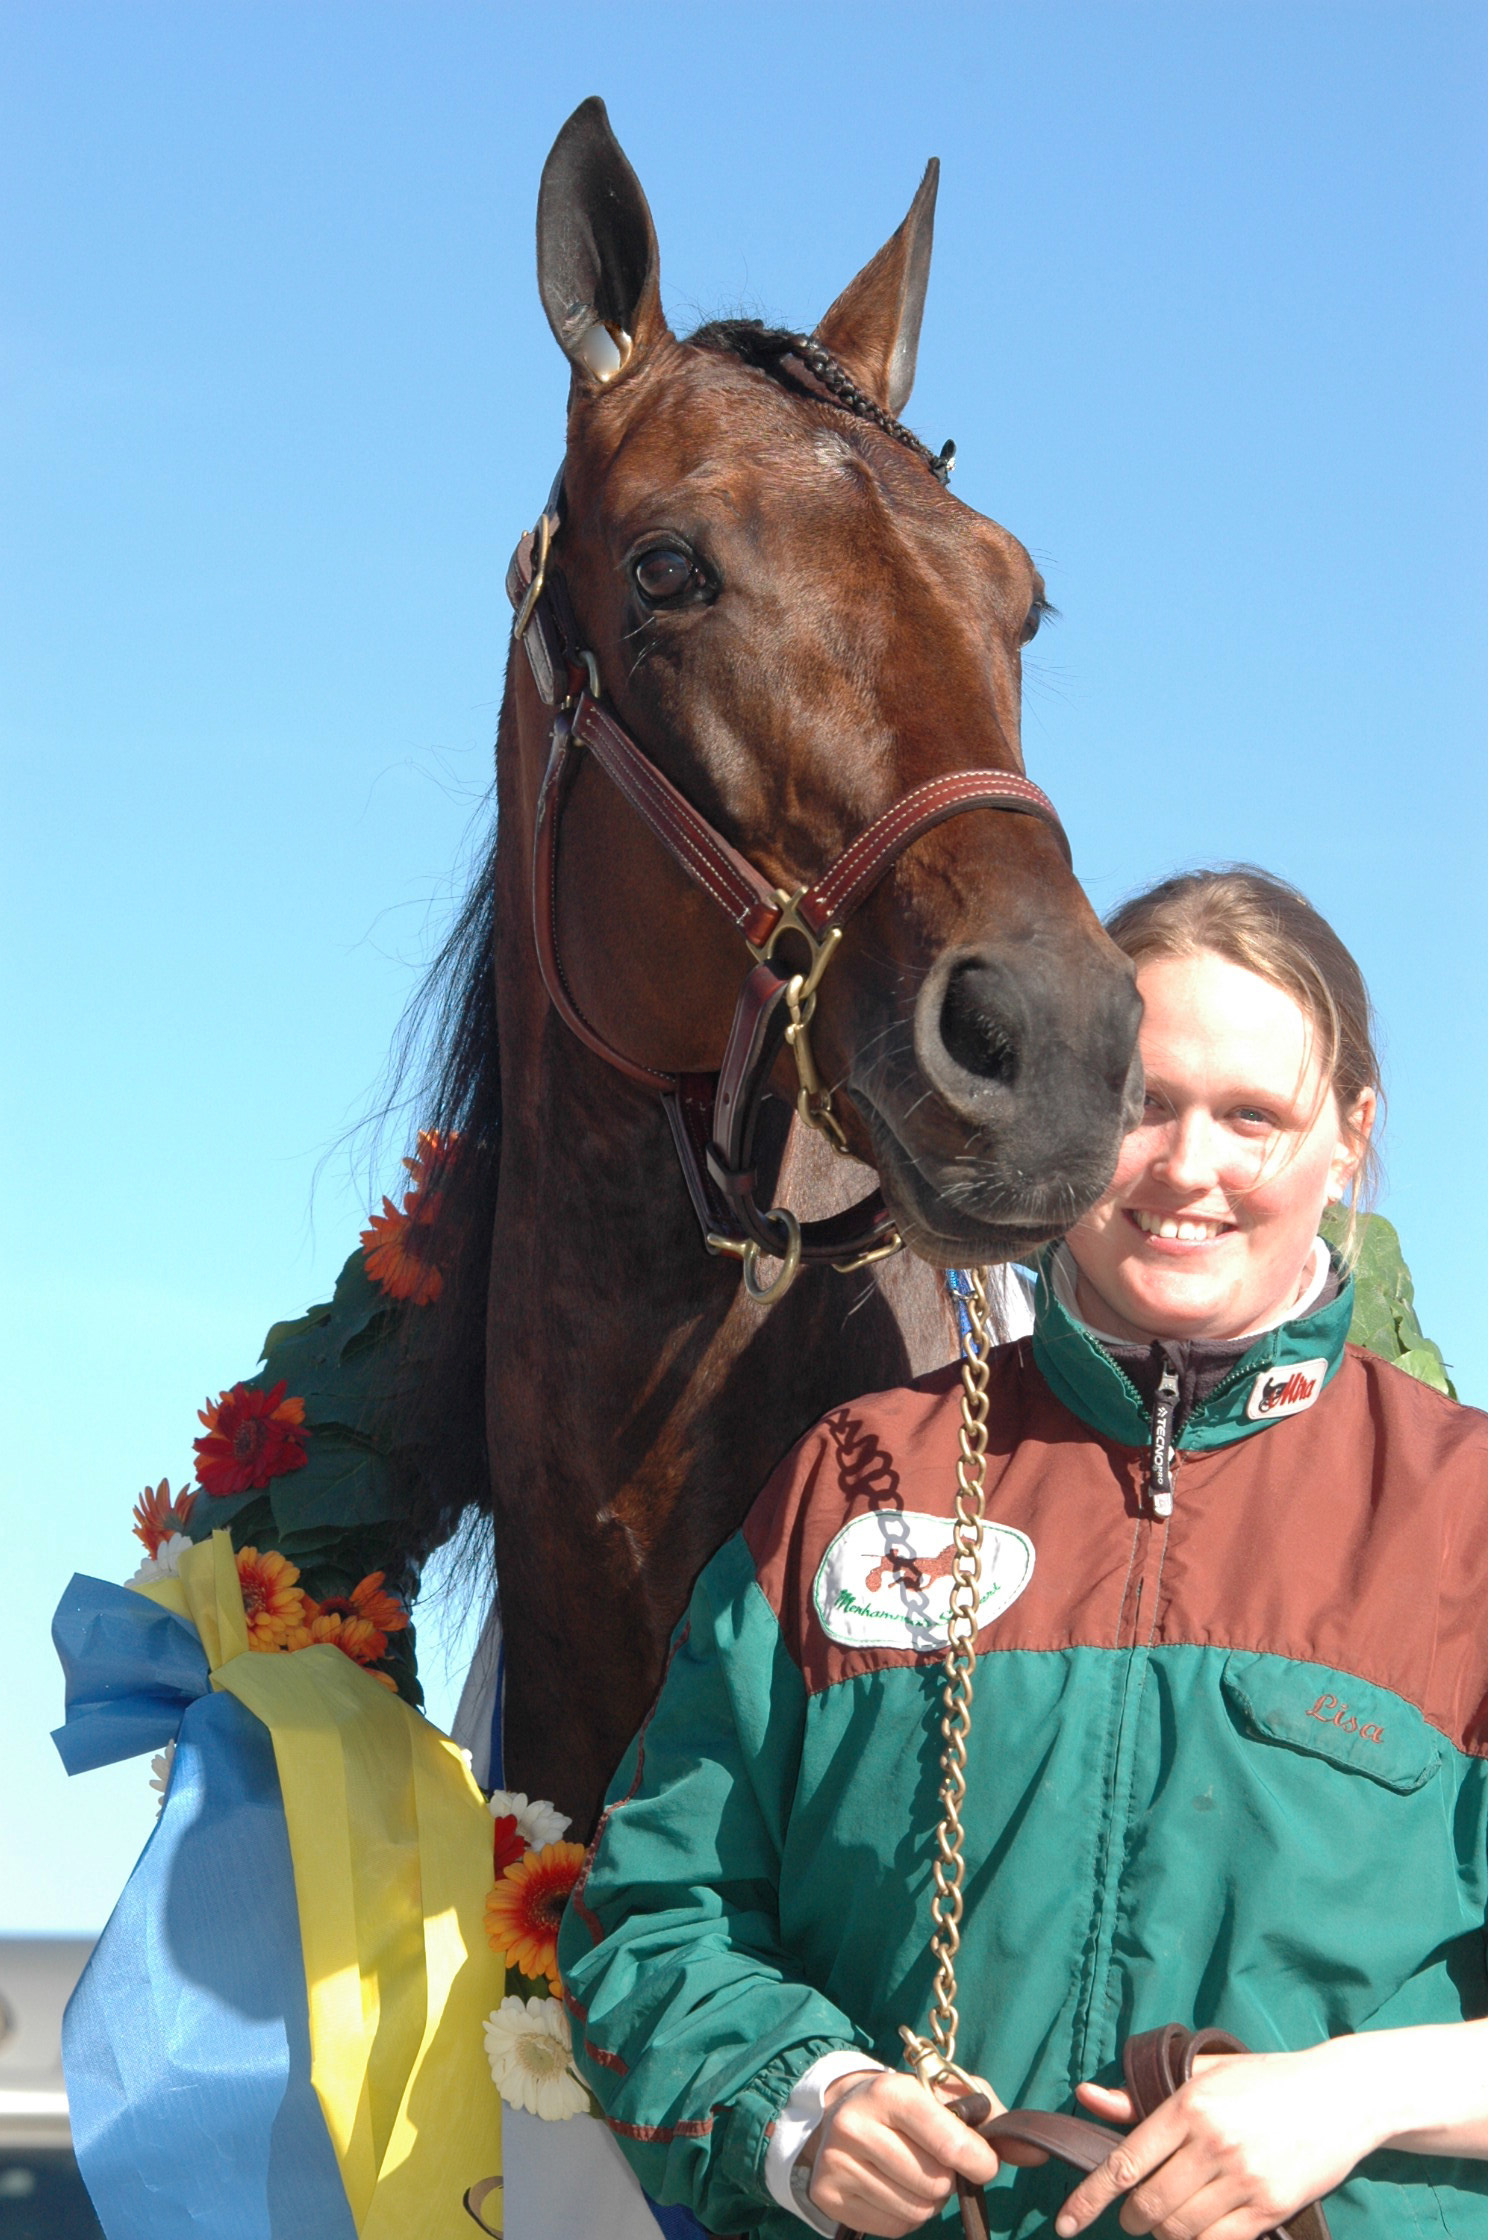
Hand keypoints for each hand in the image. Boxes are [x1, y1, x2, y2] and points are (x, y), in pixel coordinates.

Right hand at [800, 2068, 1007, 2236]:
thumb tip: (1036, 2154)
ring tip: (912, 2171)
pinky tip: (892, 2187)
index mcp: (890, 2091)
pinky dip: (905, 2216)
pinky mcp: (827, 2195)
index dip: (978, 2161)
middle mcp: (856, 2124)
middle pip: (935, 2184)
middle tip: (933, 2159)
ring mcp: (836, 2161)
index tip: (983, 2163)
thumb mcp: (949, 2097)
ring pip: (917, 2209)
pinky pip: (894, 2227)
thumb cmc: (910, 2106)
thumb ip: (993, 2121)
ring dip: (928, 2200)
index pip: (949, 2142)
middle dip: (947, 2179)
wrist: (844, 2113)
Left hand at [1053, 2043, 1383, 2238]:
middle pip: (1149, 2204)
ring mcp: (1243, 2178)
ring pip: (1180, 2228)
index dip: (1090, 2198)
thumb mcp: (1202, 2074)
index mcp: (1189, 2104)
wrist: (1341, 2095)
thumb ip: (1140, 2094)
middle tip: (1134, 2215)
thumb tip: (1086, 2097)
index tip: (1067, 2222)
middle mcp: (1213, 2143)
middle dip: (1132, 2218)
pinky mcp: (1271, 2206)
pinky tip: (1196, 2232)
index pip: (1126, 2161)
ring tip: (1166, 2220)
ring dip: (1164, 2233)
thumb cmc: (1265, 2080)